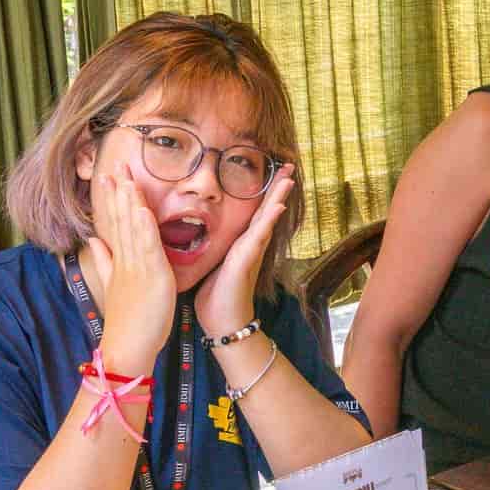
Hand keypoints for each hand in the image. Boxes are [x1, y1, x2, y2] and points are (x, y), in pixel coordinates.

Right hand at [83, 172, 175, 373]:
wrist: (127, 348)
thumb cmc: (127, 321)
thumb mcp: (114, 285)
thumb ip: (104, 260)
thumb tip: (94, 240)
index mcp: (119, 260)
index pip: (113, 222)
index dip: (111, 198)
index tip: (108, 175)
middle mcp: (125, 260)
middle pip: (119, 219)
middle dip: (118, 190)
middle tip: (115, 163)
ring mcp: (136, 267)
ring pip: (131, 228)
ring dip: (129, 201)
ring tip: (125, 176)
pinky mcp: (150, 276)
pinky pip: (146, 247)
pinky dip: (144, 227)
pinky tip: (142, 209)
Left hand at [195, 169, 293, 337]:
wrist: (223, 323)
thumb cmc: (216, 298)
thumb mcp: (212, 266)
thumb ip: (213, 250)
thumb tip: (199, 236)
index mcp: (240, 244)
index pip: (254, 212)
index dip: (264, 193)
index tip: (273, 173)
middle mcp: (250, 245)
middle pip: (266, 210)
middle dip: (278, 188)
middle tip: (291, 166)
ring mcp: (251, 252)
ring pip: (267, 218)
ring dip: (279, 198)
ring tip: (289, 178)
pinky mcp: (246, 261)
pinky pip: (259, 236)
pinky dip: (269, 220)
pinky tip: (278, 207)